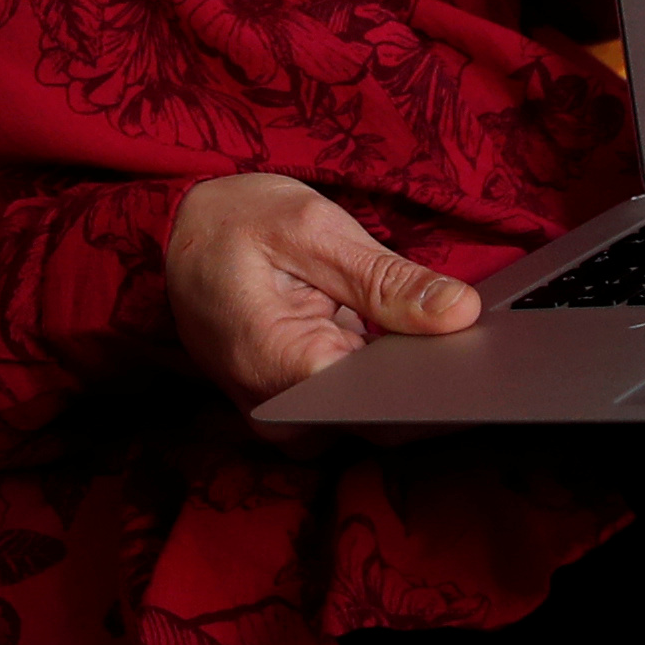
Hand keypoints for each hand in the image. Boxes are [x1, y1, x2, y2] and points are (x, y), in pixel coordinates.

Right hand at [167, 174, 481, 407]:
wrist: (168, 239)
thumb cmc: (231, 224)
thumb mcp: (312, 228)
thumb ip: (388, 279)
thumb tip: (460, 313)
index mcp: (285, 367)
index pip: (389, 406)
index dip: (443, 382)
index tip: (476, 353)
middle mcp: (280, 413)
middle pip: (383, 420)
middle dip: (424, 376)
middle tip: (447, 322)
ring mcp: (283, 419)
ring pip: (370, 417)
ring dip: (398, 376)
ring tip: (402, 320)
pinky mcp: (292, 412)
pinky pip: (349, 407)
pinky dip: (373, 375)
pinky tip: (380, 334)